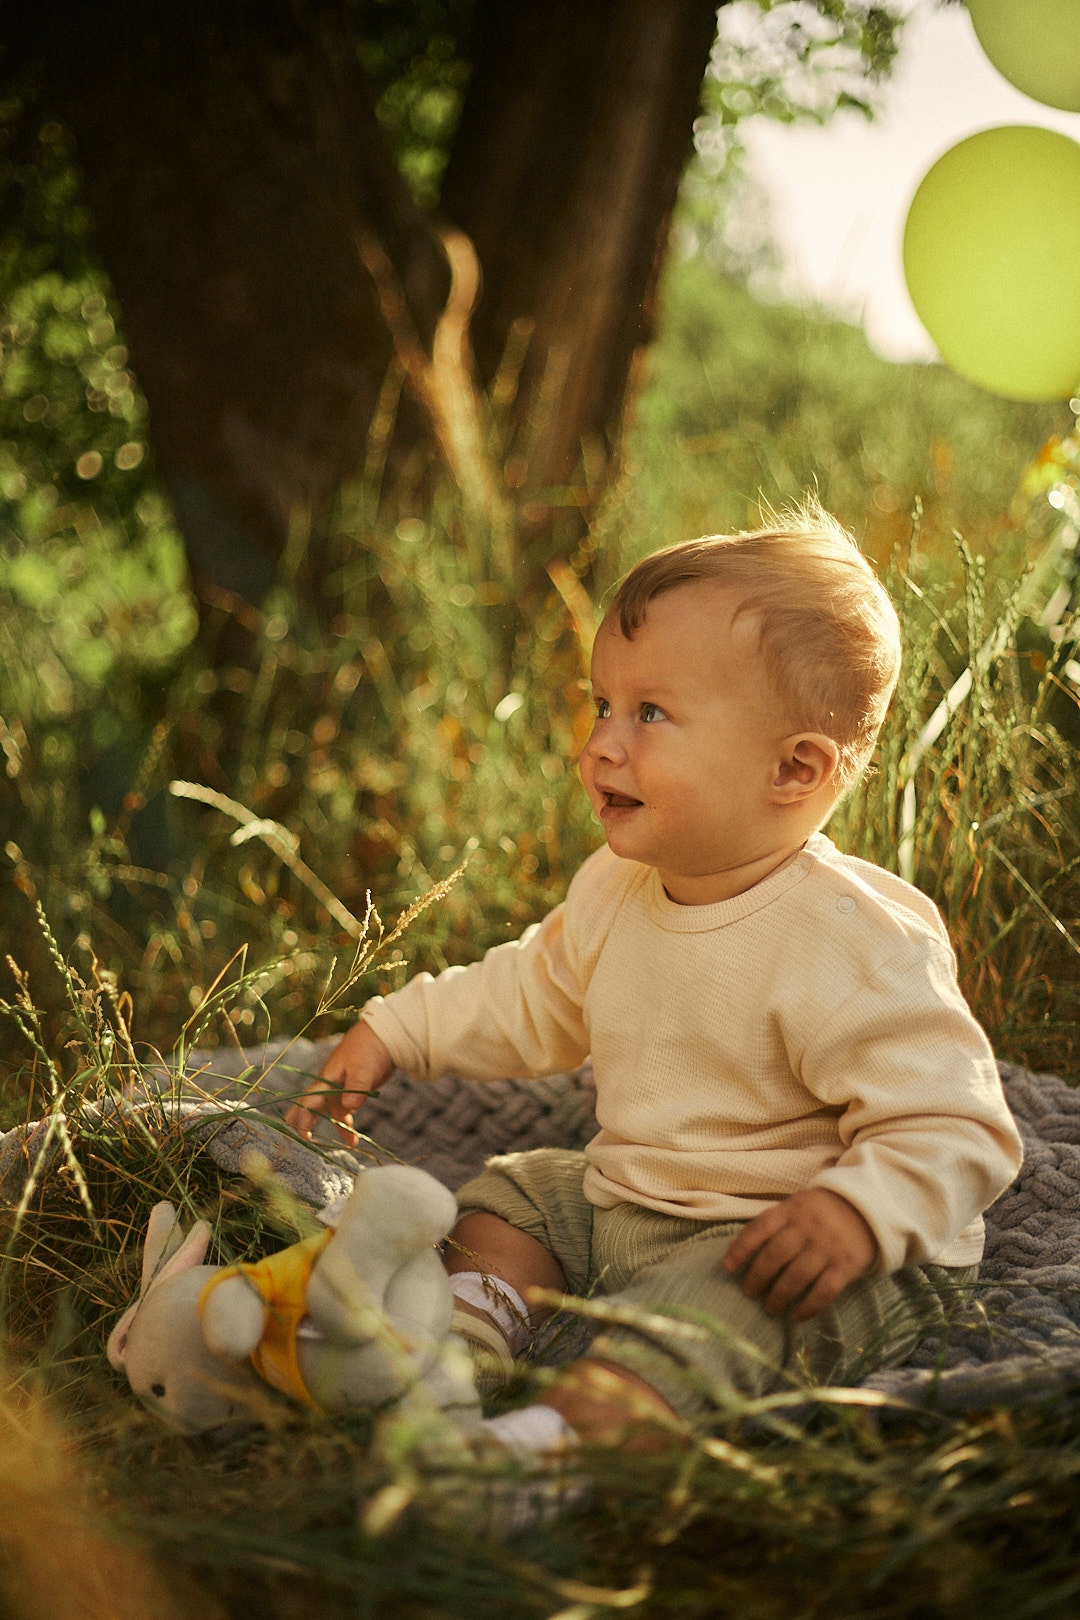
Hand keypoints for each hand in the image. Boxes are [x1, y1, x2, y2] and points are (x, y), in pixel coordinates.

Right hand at [284, 1021, 394, 1143]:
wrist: (381, 1036)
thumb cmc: (368, 1049)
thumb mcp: (363, 1067)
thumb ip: (357, 1087)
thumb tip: (349, 1107)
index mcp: (325, 1080)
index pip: (307, 1102)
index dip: (302, 1120)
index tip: (304, 1137)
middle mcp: (326, 1087)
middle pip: (306, 1109)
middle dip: (299, 1126)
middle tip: (296, 1148)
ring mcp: (336, 1091)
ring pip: (322, 1114)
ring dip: (323, 1131)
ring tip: (326, 1149)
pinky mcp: (348, 1094)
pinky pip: (341, 1115)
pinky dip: (344, 1128)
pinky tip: (353, 1141)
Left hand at [722, 1188, 877, 1321]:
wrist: (866, 1209)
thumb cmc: (819, 1213)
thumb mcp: (796, 1207)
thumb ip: (773, 1225)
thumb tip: (739, 1253)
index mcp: (791, 1210)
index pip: (760, 1228)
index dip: (741, 1248)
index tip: (727, 1268)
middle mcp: (808, 1227)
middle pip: (776, 1255)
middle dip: (758, 1277)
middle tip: (749, 1293)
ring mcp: (828, 1247)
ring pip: (797, 1276)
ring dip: (779, 1296)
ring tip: (770, 1308)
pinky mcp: (846, 1266)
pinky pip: (824, 1290)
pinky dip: (809, 1307)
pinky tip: (796, 1316)